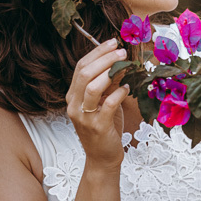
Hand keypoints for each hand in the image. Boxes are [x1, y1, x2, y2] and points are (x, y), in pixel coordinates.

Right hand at [65, 39, 130, 170]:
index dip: (97, 52)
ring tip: (125, 65)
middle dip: (105, 58)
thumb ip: (108, 83)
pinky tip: (128, 88)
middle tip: (121, 51)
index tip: (112, 42)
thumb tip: (120, 61)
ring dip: (111, 72)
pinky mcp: (98, 127)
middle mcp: (74, 105)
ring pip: (92, 87)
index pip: (80, 67)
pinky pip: (108, 104)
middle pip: (85, 73)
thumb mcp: (104, 101)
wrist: (102, 158)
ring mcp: (84, 117)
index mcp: (73, 96)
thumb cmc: (105, 127)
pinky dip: (120, 92)